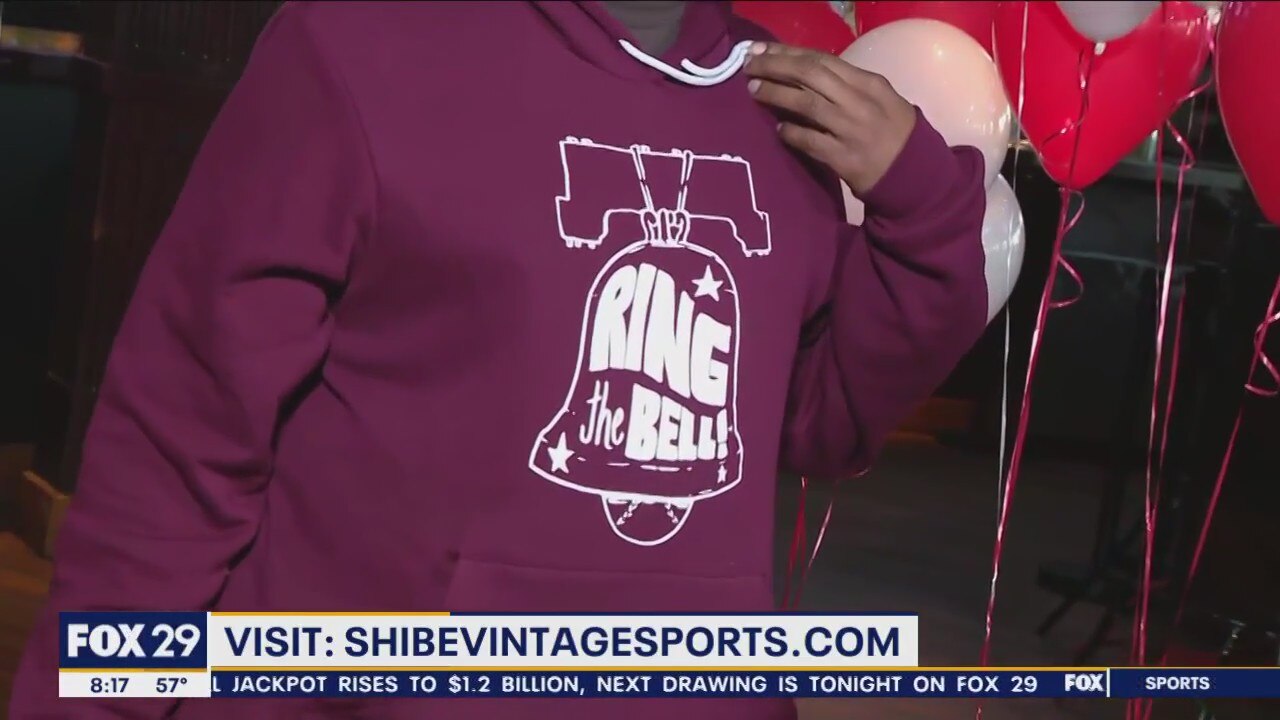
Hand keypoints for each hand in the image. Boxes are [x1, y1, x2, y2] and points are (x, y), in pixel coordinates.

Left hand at [744, 42, 916, 195]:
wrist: (914, 175)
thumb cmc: (896, 134)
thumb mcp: (881, 99)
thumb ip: (848, 85)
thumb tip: (804, 72)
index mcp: (869, 83)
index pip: (822, 59)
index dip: (788, 52)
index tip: (762, 49)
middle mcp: (860, 102)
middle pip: (810, 74)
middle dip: (775, 65)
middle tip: (749, 64)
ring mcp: (851, 130)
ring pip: (806, 104)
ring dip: (776, 94)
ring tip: (753, 90)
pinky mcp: (844, 158)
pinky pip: (810, 141)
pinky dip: (792, 132)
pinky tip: (778, 128)